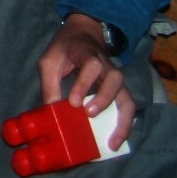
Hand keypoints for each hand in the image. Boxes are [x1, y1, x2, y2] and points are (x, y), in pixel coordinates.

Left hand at [39, 14, 135, 148]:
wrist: (83, 35)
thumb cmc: (64, 49)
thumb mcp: (50, 60)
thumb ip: (49, 85)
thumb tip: (51, 112)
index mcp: (88, 54)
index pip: (92, 66)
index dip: (84, 84)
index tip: (74, 102)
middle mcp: (107, 67)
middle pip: (115, 80)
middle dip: (104, 99)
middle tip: (89, 115)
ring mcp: (115, 80)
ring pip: (127, 98)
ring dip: (122, 121)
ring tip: (112, 143)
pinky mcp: (118, 91)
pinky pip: (127, 108)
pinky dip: (125, 125)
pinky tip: (115, 140)